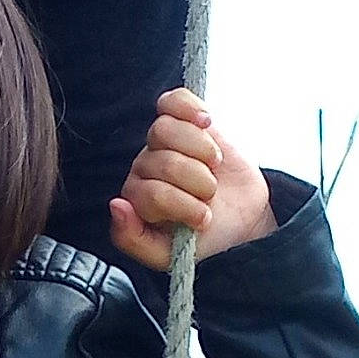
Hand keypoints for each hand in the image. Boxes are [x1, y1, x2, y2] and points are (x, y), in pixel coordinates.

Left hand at [109, 88, 276, 271]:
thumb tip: (116, 204)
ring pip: (165, 130)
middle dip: (196, 182)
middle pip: (162, 161)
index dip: (182, 205)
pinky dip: (191, 109)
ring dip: (200, 151)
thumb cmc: (204, 239)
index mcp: (135, 200)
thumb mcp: (167, 256)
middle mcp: (144, 168)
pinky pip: (174, 101)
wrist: (242, 221)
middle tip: (210, 195)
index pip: (151, 193)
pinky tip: (206, 123)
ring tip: (213, 167)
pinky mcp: (185, 120)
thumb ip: (132, 239)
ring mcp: (163, 142)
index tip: (203, 219)